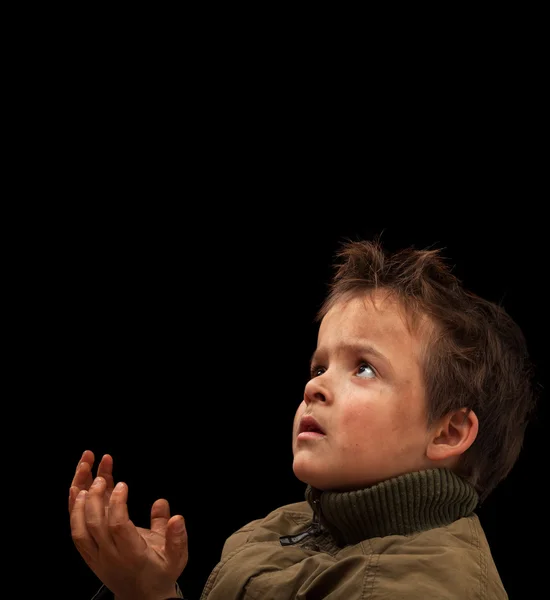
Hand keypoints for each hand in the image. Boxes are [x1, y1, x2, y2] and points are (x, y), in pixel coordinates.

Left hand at [69, 451, 187, 599]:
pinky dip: (73, 510)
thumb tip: (177, 517)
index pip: (117, 527)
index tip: (123, 484)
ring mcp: (97, 556)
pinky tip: (76, 490)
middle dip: (95, 497)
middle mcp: (110, 556)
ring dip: (79, 500)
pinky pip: (77, 532)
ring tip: (83, 475)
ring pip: (80, 528)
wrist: (142, 599)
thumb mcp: (177, 558)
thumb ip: (177, 538)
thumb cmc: (160, 574)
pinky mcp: (90, 554)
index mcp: (131, 555)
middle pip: (94, 525)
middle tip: (100, 476)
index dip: (118, 504)